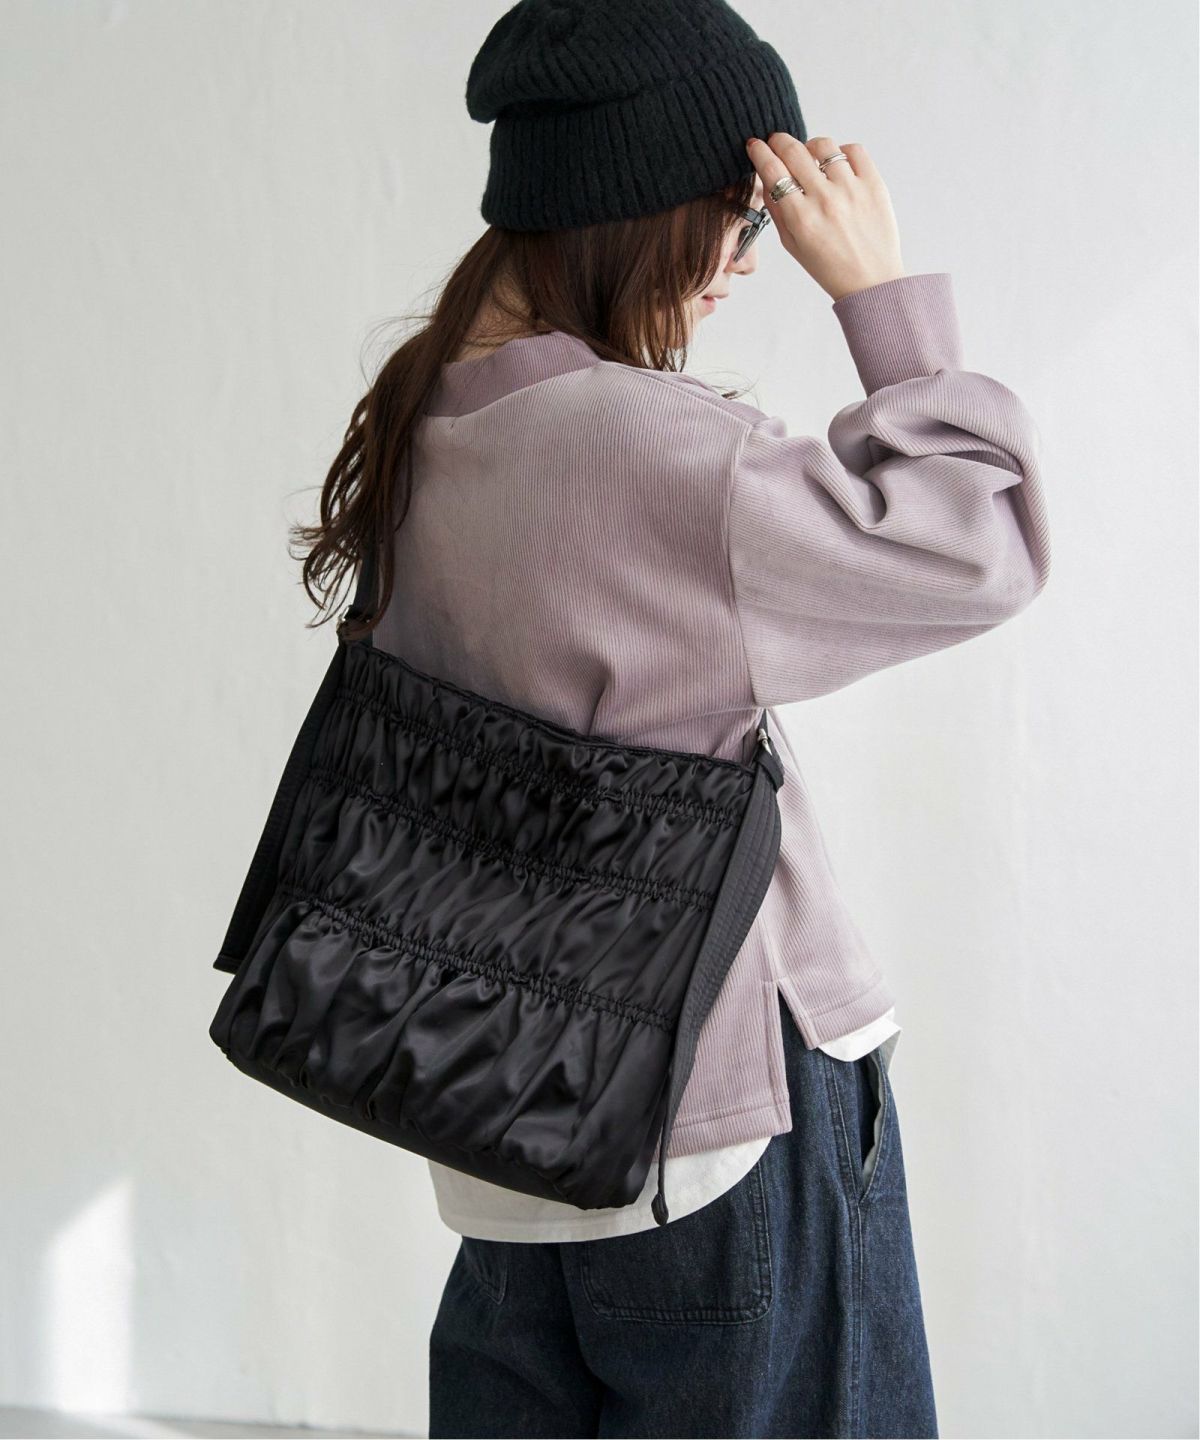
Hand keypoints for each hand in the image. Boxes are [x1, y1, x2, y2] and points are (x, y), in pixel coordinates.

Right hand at [745, 134, 905, 301]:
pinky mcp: (873, 184)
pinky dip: (842, 152)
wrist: (871, 282)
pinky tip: (837, 165)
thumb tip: (767, 180)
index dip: (760, 152)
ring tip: (811, 157)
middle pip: (794, 151)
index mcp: (800, 218)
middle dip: (779, 141)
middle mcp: (824, 200)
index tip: (756, 145)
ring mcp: (851, 189)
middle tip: (777, 141)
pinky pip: (854, 150)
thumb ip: (777, 212)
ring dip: (810, 147)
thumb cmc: (829, 267)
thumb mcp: (792, 246)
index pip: (772, 170)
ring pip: (823, 146)